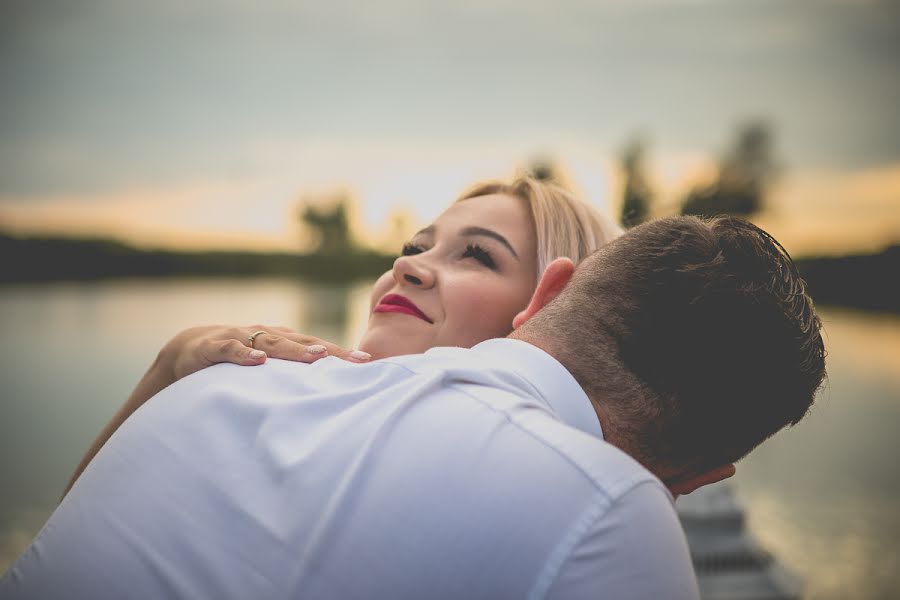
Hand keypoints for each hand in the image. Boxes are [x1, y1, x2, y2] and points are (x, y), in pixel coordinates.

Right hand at [160, 325, 371, 382]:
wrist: (187, 350)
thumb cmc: (236, 361)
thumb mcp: (265, 371)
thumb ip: (290, 380)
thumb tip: (325, 399)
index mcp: (281, 341)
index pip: (316, 346)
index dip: (340, 354)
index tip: (368, 362)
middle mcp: (266, 336)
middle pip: (302, 343)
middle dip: (330, 351)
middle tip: (355, 360)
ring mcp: (240, 338)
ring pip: (271, 343)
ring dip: (294, 350)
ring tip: (317, 356)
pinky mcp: (214, 347)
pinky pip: (231, 349)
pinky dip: (244, 354)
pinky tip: (258, 361)